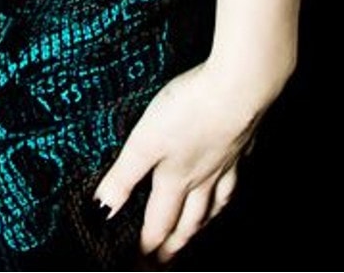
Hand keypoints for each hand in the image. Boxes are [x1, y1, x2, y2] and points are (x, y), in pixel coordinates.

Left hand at [92, 60, 265, 263]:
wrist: (240, 89)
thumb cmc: (190, 111)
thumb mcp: (145, 141)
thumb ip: (124, 176)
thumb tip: (103, 211)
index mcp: (176, 178)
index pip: (158, 223)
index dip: (147, 246)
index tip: (139, 264)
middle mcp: (203, 178)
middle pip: (188, 221)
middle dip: (175, 244)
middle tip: (166, 262)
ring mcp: (225, 162)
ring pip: (214, 203)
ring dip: (202, 222)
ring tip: (196, 231)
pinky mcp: (241, 142)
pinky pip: (235, 177)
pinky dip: (229, 189)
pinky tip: (228, 182)